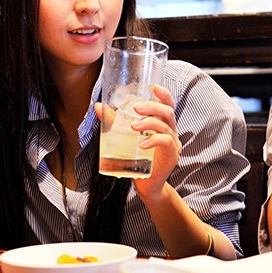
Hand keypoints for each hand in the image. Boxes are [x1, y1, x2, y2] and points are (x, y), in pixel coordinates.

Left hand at [95, 84, 180, 198]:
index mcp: (162, 123)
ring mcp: (173, 143)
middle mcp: (170, 130)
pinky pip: (165, 142)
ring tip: (133, 126)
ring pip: (165, 126)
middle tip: (136, 108)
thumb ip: (115, 122)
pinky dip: (153, 140)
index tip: (154, 87)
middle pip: (168, 112)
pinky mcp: (172, 155)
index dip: (164, 95)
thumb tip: (99, 107)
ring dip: (149, 123)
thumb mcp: (125, 138)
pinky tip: (142, 144)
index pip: (168, 105)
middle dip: (152, 107)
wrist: (146, 184)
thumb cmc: (137, 159)